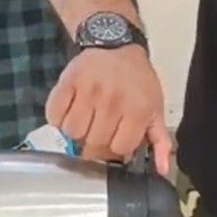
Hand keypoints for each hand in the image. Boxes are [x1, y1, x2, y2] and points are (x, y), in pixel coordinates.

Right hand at [45, 46, 171, 174]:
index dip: (116, 149)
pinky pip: (54, 115)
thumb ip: (159, 141)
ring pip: (72, 132)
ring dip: (77, 131)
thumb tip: (163, 171)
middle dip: (95, 142)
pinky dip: (58, 118)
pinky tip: (71, 109)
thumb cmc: (137, 81)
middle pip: (93, 143)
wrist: (116, 45)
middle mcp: (114, 101)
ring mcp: (89, 90)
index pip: (119, 149)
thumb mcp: (155, 109)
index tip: (115, 140)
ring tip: (87, 118)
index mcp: (138, 110)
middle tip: (100, 128)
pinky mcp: (68, 81)